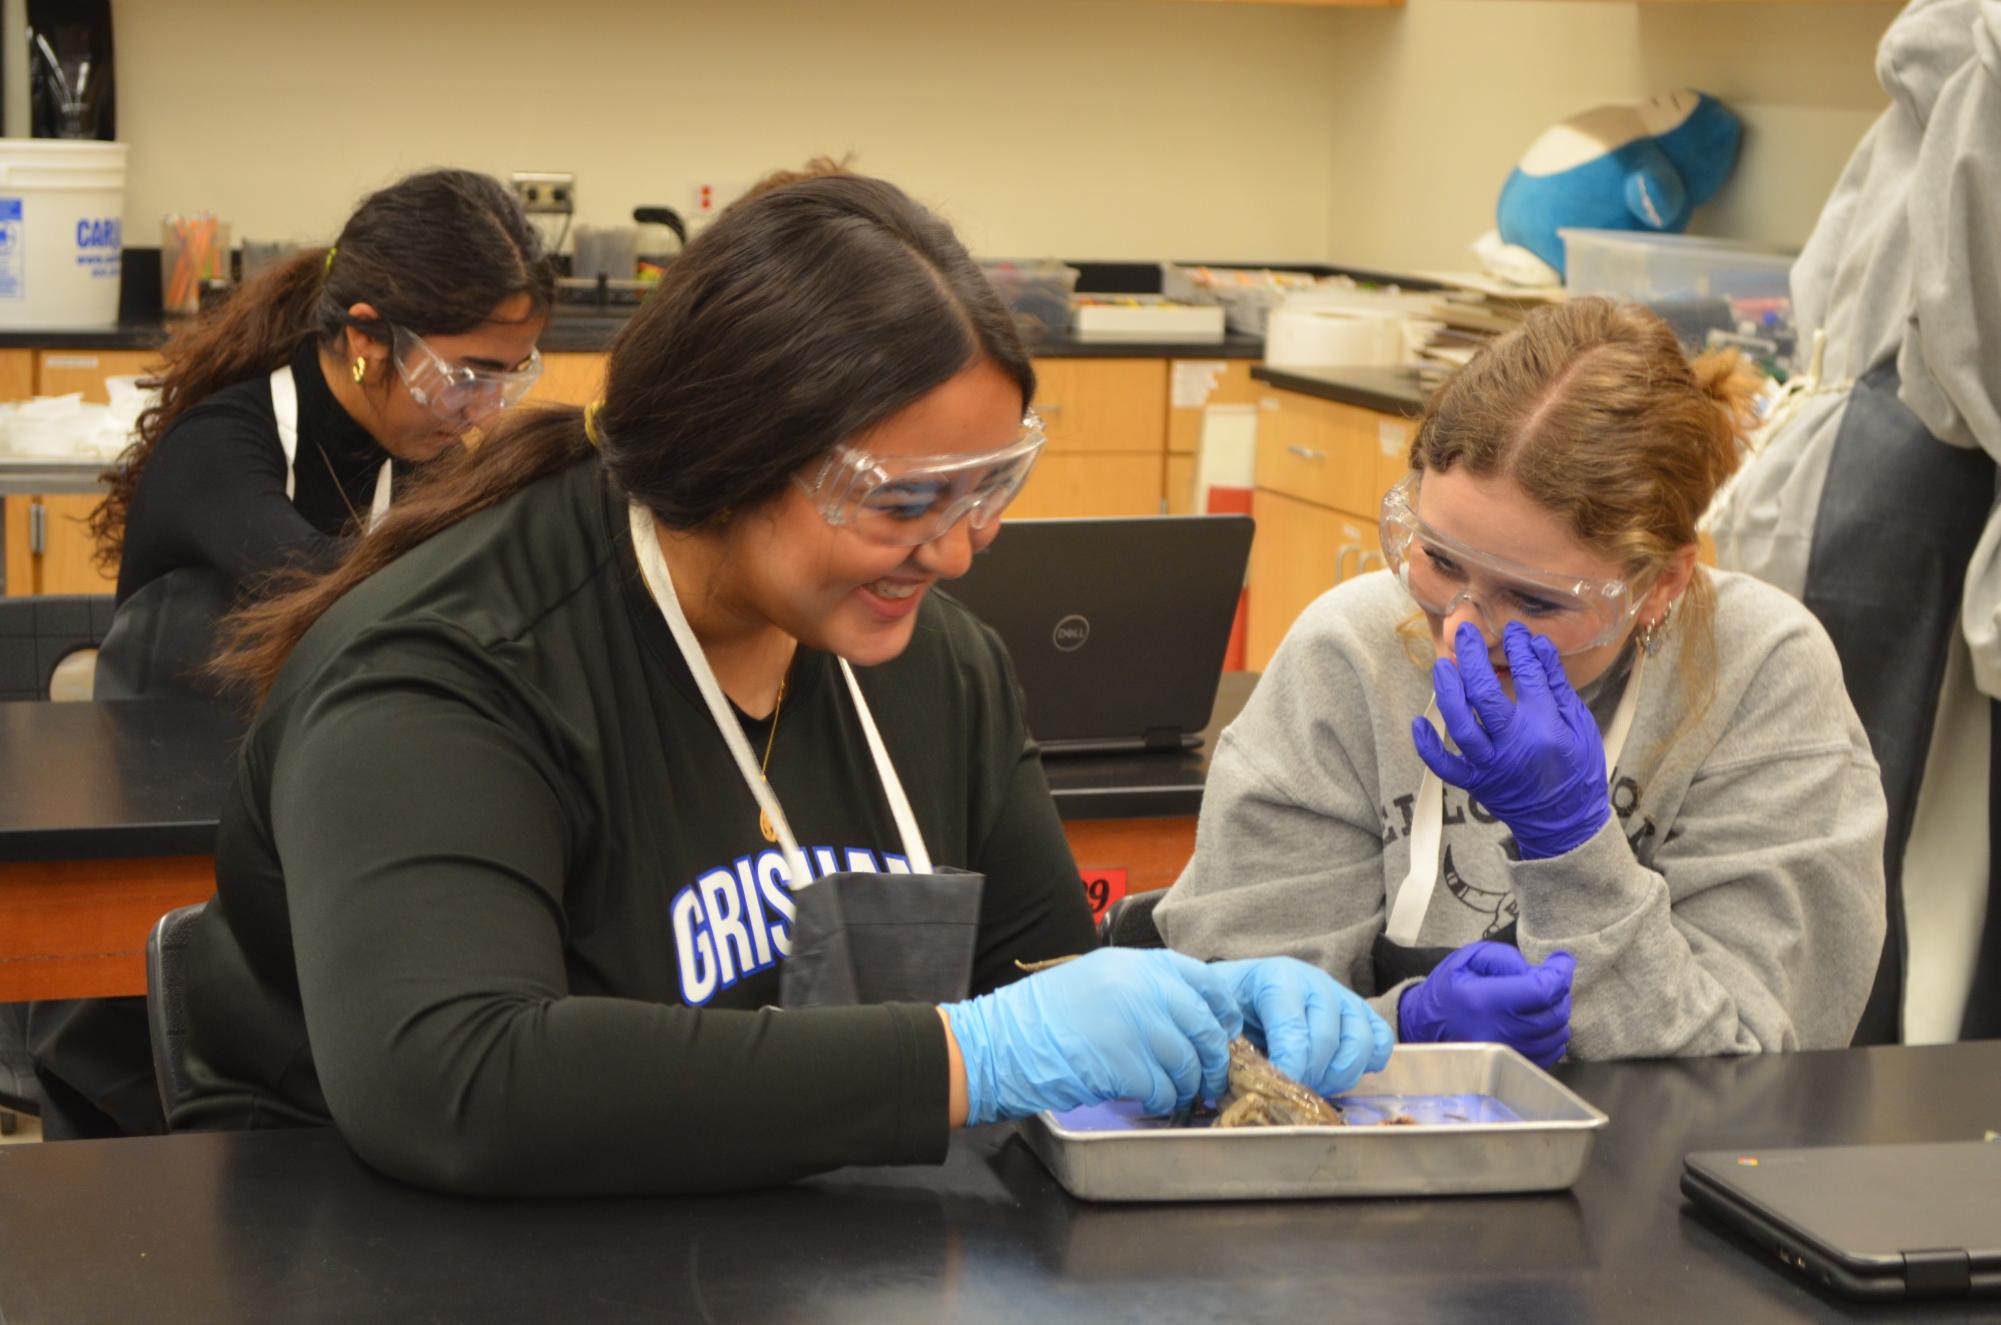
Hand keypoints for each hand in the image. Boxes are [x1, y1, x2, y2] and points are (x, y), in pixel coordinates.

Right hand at [942, 948, 1242, 1124]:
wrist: (1001, 1042)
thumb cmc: (1045, 1018)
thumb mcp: (1098, 981)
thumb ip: (1143, 989)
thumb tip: (1190, 1016)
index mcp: (1136, 964)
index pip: (1204, 981)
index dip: (1221, 1011)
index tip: (1224, 1031)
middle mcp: (1140, 987)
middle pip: (1203, 1026)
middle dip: (1212, 1059)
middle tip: (1209, 1078)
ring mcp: (1132, 1022)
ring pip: (1187, 1061)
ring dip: (1186, 1084)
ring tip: (1176, 1094)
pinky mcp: (1122, 1061)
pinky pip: (1162, 1087)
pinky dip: (1162, 1100)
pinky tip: (1151, 1101)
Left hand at [1210, 957, 1392, 1093]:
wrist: (1249, 986)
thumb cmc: (1235, 1004)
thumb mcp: (1221, 1016)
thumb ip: (1226, 1042)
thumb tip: (1231, 1082)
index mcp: (1278, 978)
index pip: (1293, 1027)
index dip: (1288, 1065)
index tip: (1277, 1088)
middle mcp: (1316, 983)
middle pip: (1327, 1039)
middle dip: (1309, 1076)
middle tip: (1292, 1093)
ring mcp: (1344, 996)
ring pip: (1360, 1042)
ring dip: (1338, 1075)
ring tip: (1314, 1087)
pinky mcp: (1363, 1012)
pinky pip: (1381, 1041)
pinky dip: (1366, 1064)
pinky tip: (1338, 1072)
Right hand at [1397, 941, 1574, 1066]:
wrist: (1424, 1025)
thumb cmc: (1448, 989)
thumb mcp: (1469, 959)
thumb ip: (1506, 959)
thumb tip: (1540, 971)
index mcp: (1484, 1001)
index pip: (1541, 989)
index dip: (1559, 972)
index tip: (1562, 960)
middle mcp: (1497, 1032)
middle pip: (1554, 1013)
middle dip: (1560, 992)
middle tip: (1551, 977)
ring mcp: (1506, 1055)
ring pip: (1556, 1035)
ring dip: (1557, 1013)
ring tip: (1543, 999)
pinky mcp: (1511, 1067)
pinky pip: (1550, 1054)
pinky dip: (1552, 1035)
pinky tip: (1539, 1021)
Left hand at [1411, 621, 1608, 859]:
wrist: (1566, 824)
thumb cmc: (1579, 771)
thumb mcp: (1580, 725)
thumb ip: (1557, 685)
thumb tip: (1537, 645)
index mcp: (1546, 728)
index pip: (1528, 676)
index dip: (1519, 647)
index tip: (1514, 631)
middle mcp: (1514, 745)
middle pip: (1485, 694)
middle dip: (1472, 658)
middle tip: (1466, 633)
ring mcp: (1491, 765)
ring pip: (1461, 725)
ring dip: (1449, 692)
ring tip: (1443, 665)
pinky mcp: (1476, 782)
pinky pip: (1445, 765)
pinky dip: (1428, 746)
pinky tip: (1419, 723)